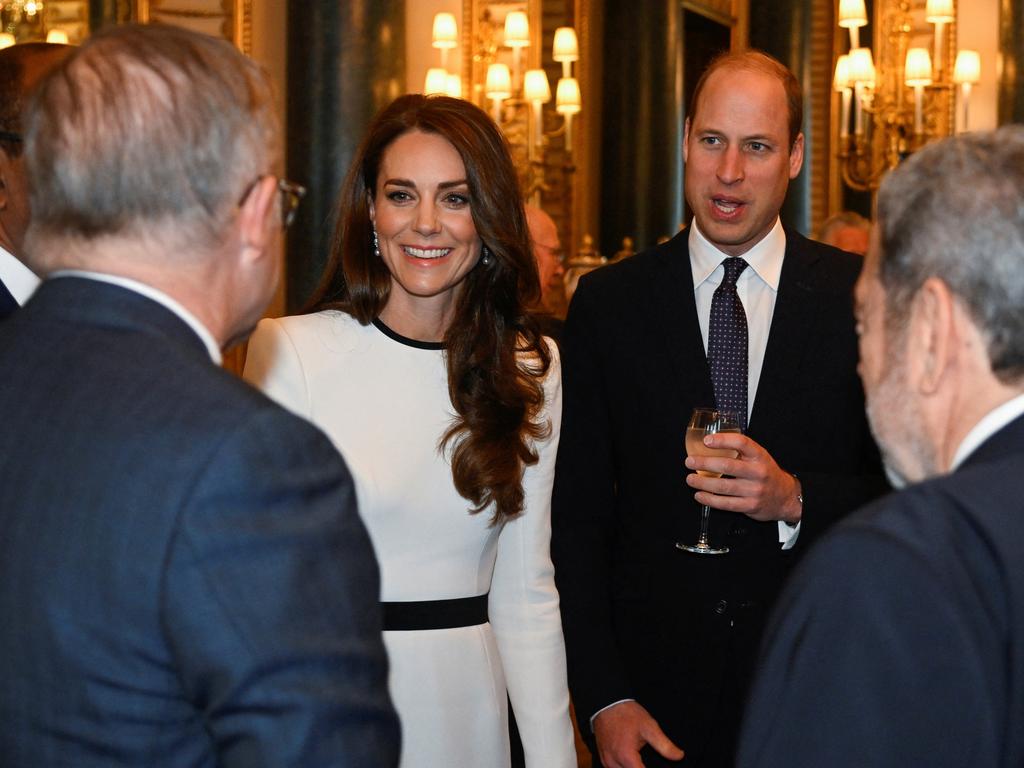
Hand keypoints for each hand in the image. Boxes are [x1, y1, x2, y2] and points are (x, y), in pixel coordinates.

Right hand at [593, 700, 683, 767]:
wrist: (607, 702)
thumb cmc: (627, 714)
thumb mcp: (649, 727)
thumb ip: (665, 745)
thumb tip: (679, 756)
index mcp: (626, 757)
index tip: (660, 767)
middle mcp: (613, 762)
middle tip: (651, 762)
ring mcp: (606, 761)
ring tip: (642, 762)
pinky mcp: (603, 758)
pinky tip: (632, 762)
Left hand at [684, 432, 801, 522]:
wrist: (786, 497)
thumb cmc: (766, 473)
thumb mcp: (759, 457)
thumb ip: (740, 451)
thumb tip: (710, 443)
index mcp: (759, 456)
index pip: (742, 443)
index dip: (723, 440)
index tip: (706, 440)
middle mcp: (758, 472)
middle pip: (728, 466)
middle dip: (705, 463)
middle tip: (690, 462)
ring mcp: (754, 490)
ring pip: (723, 487)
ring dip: (702, 483)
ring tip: (690, 479)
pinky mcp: (750, 506)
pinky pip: (726, 504)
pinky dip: (709, 500)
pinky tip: (700, 495)